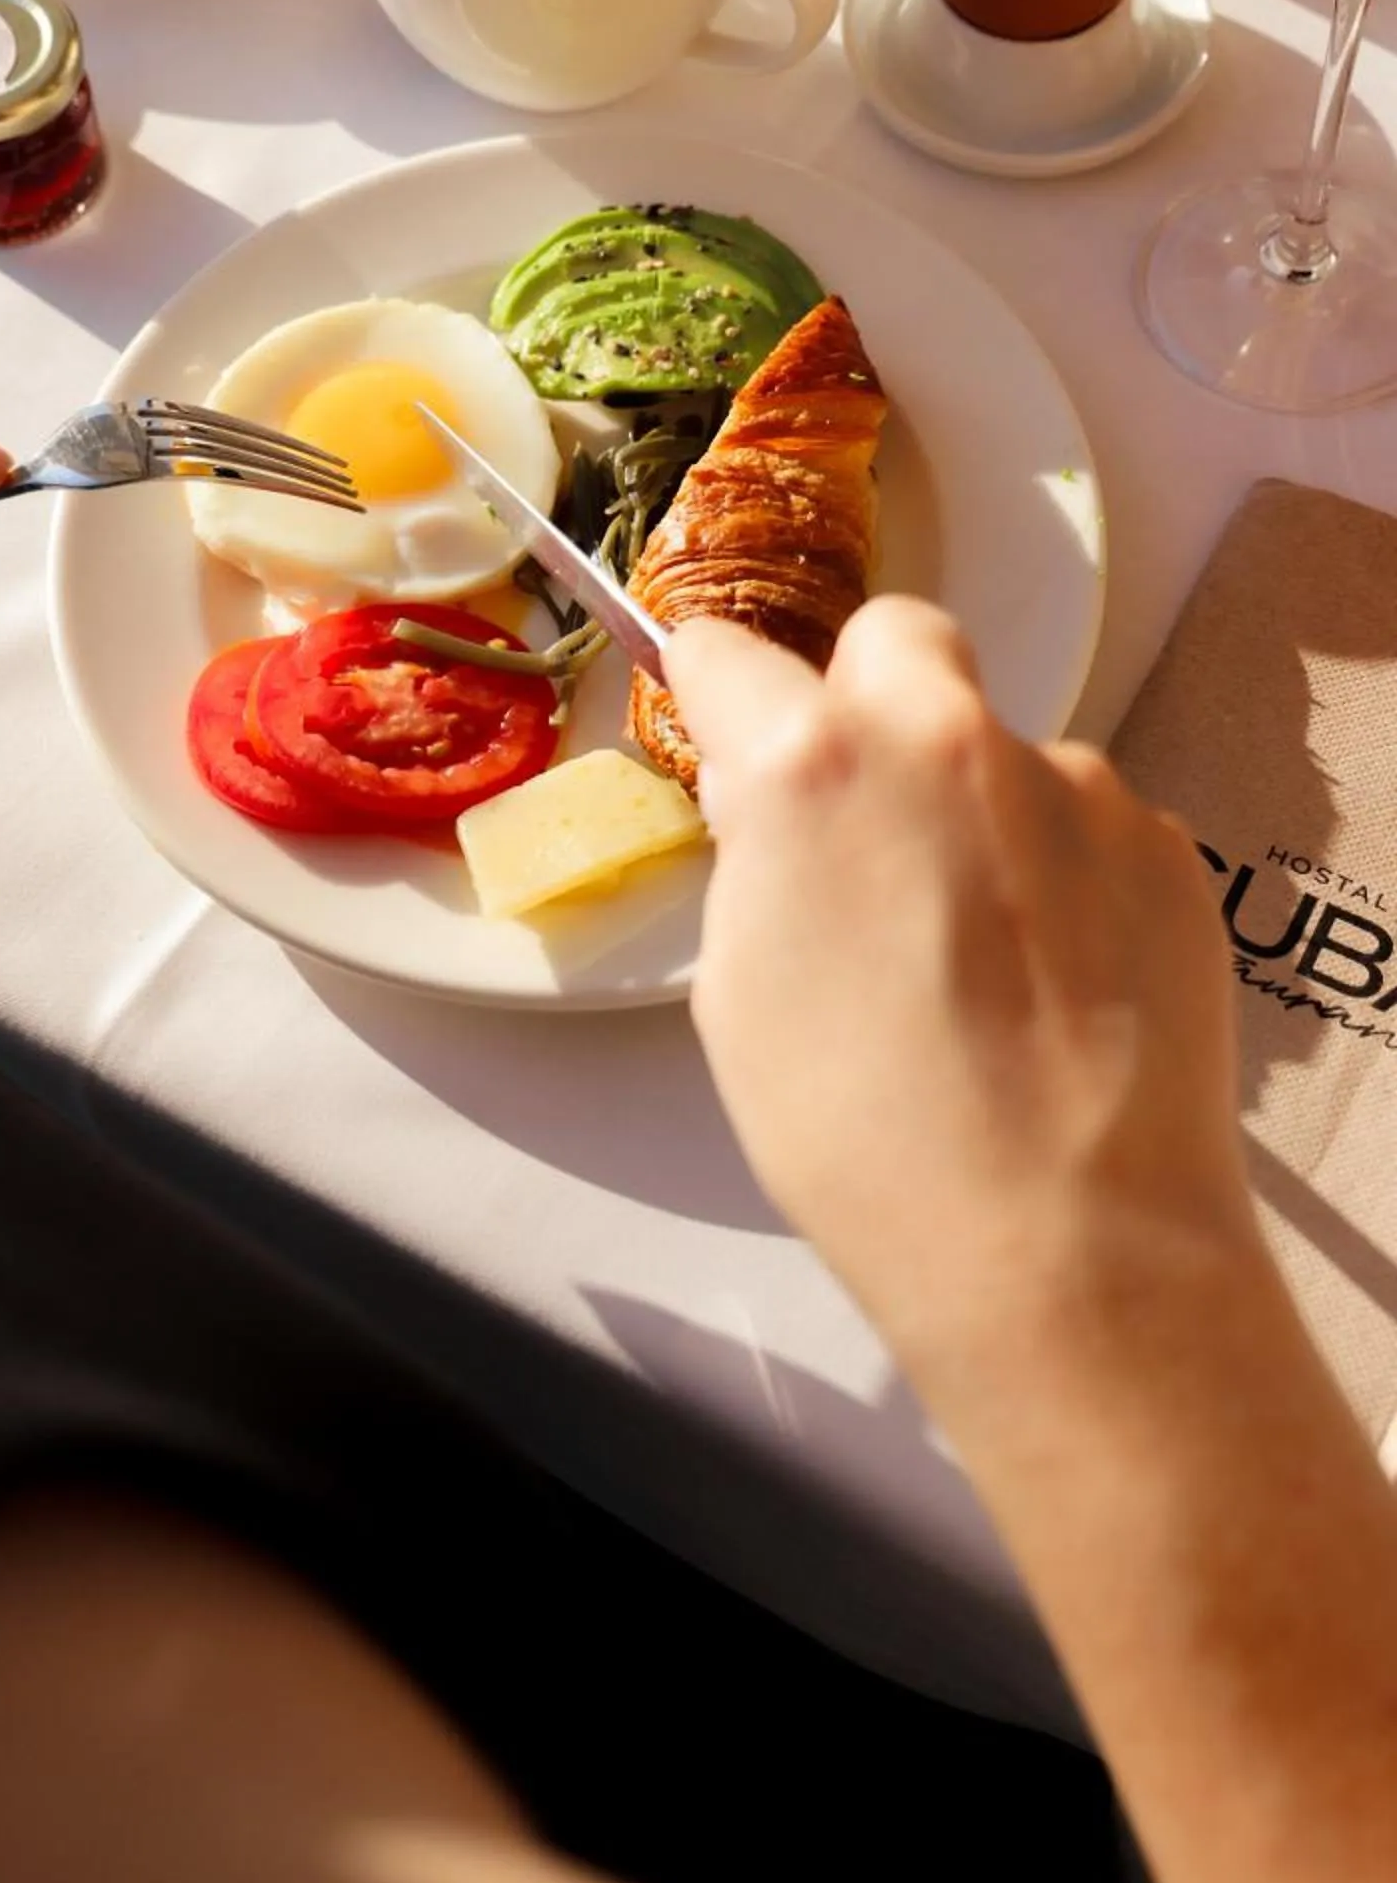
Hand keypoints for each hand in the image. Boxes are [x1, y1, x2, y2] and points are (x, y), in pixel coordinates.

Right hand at [667, 599, 1252, 1390]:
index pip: (731, 653)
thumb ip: (760, 861)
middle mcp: (947, 740)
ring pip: (1004, 748)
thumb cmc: (870, 1140)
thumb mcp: (741, 993)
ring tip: (980, 958)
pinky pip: (1090, 824)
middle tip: (864, 816)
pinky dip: (1066, 876)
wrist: (1067, 1242)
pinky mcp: (1166, 845)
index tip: (724, 728)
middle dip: (868, 699)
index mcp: (811, 765)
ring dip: (979, 810)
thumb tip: (777, 810)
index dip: (717, 695)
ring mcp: (1075, 785)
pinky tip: (1056, 985)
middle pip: (897, 640)